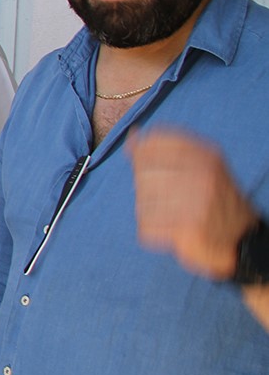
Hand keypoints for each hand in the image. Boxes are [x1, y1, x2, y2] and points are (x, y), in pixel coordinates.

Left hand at [130, 129, 258, 279]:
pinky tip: (169, 230)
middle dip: (145, 188)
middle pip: (143, 173)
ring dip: (148, 211)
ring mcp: (198, 203)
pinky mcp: (189, 229)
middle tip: (166, 199)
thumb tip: (131, 135)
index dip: (141, 155)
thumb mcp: (200, 166)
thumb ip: (165, 150)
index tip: (146, 166)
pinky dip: (151, 230)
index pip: (154, 143)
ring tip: (170, 216)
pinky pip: (146, 225)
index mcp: (207, 156)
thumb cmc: (213, 199)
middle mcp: (204, 176)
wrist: (242, 239)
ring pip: (142, 201)